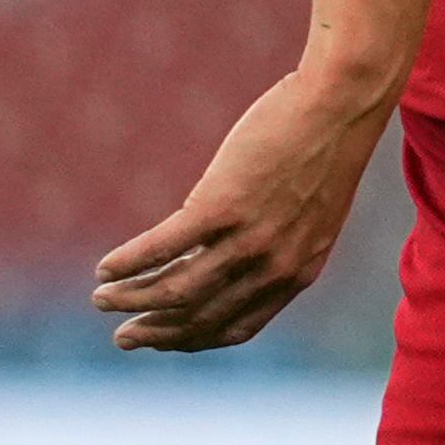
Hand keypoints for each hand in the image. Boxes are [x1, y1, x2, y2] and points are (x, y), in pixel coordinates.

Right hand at [90, 65, 395, 351]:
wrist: (341, 103)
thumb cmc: (327, 144)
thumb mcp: (312, 210)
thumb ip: (279, 240)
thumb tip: (231, 250)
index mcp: (297, 273)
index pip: (237, 328)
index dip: (193, 340)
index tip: (163, 341)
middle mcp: (272, 267)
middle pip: (199, 317)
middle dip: (155, 333)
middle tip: (124, 337)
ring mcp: (247, 239)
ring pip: (175, 290)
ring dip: (132, 300)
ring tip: (102, 299)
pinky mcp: (222, 206)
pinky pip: (162, 248)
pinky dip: (129, 262)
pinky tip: (107, 267)